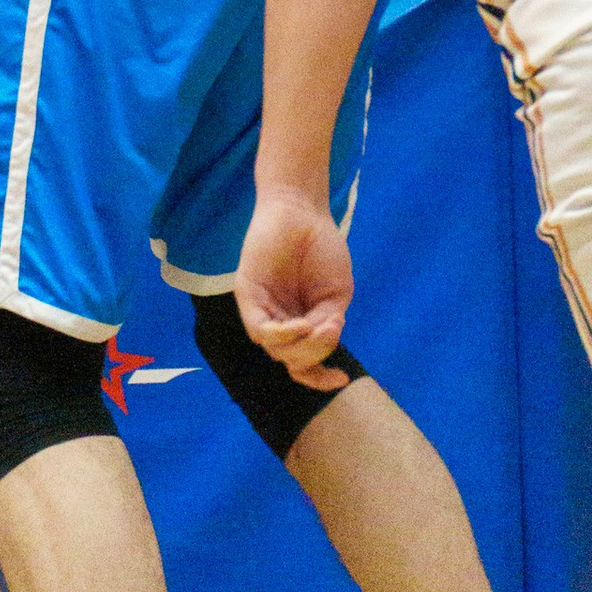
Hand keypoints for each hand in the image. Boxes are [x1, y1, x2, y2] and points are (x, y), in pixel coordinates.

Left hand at [235, 192, 357, 380]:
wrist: (303, 210)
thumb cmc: (322, 248)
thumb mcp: (336, 294)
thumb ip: (328, 322)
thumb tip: (323, 341)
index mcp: (302, 324)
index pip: (305, 363)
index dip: (320, 379)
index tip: (342, 380)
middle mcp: (281, 321)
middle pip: (293, 360)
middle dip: (316, 355)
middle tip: (331, 329)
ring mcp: (264, 310)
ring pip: (277, 351)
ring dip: (302, 347)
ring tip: (319, 324)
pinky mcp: (248, 296)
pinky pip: (260, 330)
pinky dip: (282, 335)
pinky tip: (300, 325)